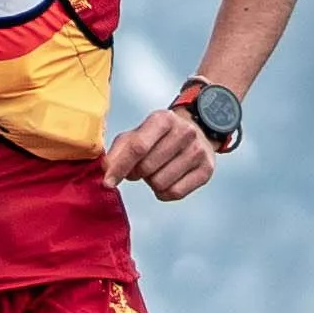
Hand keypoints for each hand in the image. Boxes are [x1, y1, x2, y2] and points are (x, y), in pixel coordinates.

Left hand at [104, 100, 219, 200]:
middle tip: (139, 168)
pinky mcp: (206, 169)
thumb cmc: (158, 136)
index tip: (108, 182)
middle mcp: (185, 132)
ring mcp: (198, 151)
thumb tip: (106, 171)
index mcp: (163, 119)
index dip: (119, 167)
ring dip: (151, 182)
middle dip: (136, 173)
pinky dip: (164, 192)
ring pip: (161, 184)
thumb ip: (118, 150)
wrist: (196, 131)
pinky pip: (175, 193)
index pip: (137, 147)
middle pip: (147, 168)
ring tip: (156, 170)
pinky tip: (166, 180)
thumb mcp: (137, 134)